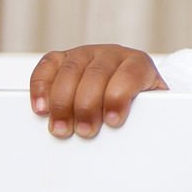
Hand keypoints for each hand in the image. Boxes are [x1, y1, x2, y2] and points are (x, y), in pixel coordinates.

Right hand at [29, 44, 167, 138]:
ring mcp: (86, 54)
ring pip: (71, 71)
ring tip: (61, 128)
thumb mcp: (150, 109)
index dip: (119, 96)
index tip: (113, 120)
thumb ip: (148, 117)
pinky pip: (48, 65)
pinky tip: (41, 108)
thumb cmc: (139, 104)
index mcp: (138, 64)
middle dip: (87, 105)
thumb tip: (143, 138)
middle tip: (84, 131)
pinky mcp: (63, 58)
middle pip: (97, 74)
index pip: (130, 73)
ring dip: (62, 102)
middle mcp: (112, 55)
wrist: (129, 88)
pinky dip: (41, 86)